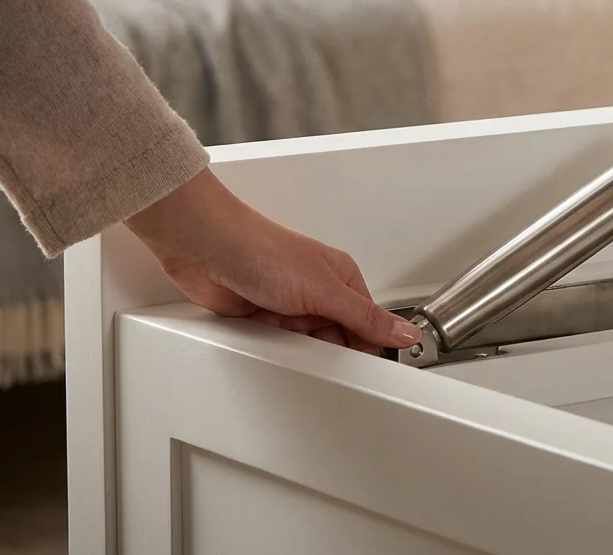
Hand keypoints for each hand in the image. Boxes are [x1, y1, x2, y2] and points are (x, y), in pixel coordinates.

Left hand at [124, 168, 422, 353]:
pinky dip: (272, 345)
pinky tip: (265, 333)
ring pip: (306, 346)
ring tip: (280, 327)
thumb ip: (366, 318)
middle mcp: (318, 292)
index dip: (364, 345)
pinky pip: (278, 346)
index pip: (367, 325)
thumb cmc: (263, 251)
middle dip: (322, 345)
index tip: (360, 363)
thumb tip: (406, 331)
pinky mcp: (263, 319)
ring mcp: (290, 307)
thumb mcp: (326, 290)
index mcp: (342, 279)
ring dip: (294, 344)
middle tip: (309, 338)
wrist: (206, 249)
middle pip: (336, 339)